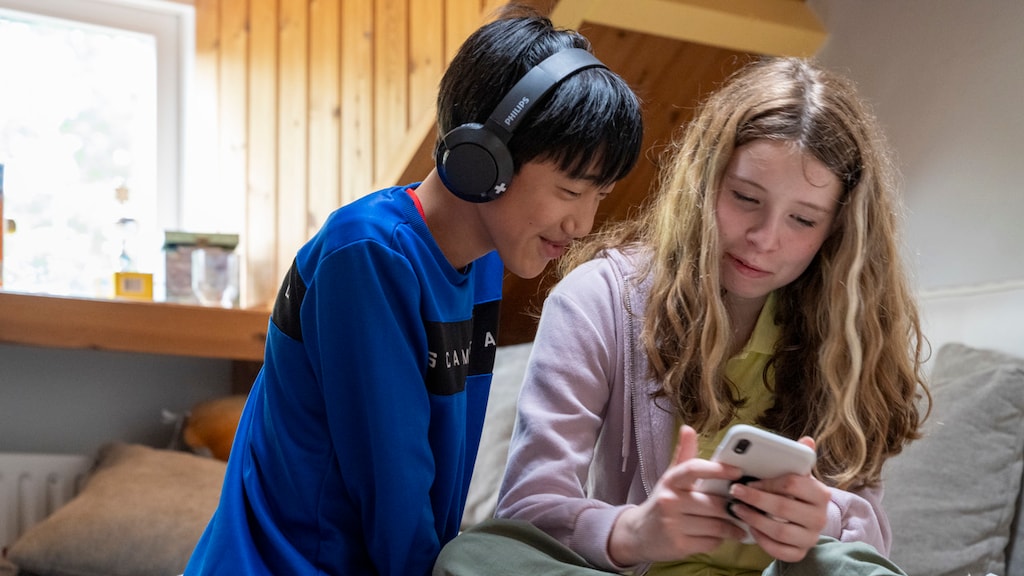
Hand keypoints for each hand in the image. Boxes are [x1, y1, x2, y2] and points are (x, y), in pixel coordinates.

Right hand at [607, 425, 746, 565]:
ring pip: (716, 526)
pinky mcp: (679, 546)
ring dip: (731, 527)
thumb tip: (688, 429)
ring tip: (737, 525)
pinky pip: (711, 543)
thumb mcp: (670, 478)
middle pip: (714, 504)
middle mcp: (670, 501)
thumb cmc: (662, 502)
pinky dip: (720, 540)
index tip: (738, 472)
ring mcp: (673, 525)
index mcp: (671, 481)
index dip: (717, 469)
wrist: (638, 533)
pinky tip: (719, 537)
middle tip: (744, 506)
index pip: (693, 469)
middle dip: (732, 507)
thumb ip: (684, 455)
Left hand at [725, 436, 829, 561]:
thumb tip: (807, 440)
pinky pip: (780, 551)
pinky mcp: (801, 553)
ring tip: (737, 509)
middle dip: (755, 500)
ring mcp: (811, 538)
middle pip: (783, 508)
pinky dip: (762, 540)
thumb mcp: (799, 475)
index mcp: (820, 494)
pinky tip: (750, 528)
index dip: (767, 482)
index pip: (793, 484)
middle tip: (735, 492)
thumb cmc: (797, 494)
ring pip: (780, 531)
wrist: (807, 521)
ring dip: (754, 519)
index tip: (747, 480)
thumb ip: (799, 458)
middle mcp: (820, 517)